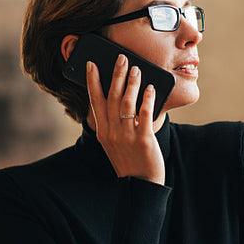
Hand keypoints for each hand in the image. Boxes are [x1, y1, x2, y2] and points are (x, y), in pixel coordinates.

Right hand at [86, 55, 165, 185]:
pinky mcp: (144, 140)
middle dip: (116, 75)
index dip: (93, 81)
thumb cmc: (129, 161)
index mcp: (103, 132)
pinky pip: (144, 115)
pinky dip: (147, 99)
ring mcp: (127, 136)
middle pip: (112, 97)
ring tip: (137, 69)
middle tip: (121, 58)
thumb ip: (114, 123)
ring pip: (127, 103)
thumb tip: (122, 96)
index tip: (93, 65)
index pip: (96, 101)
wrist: (140, 185)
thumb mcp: (114, 143)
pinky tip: (150, 88)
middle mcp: (112, 132)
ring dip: (132, 83)